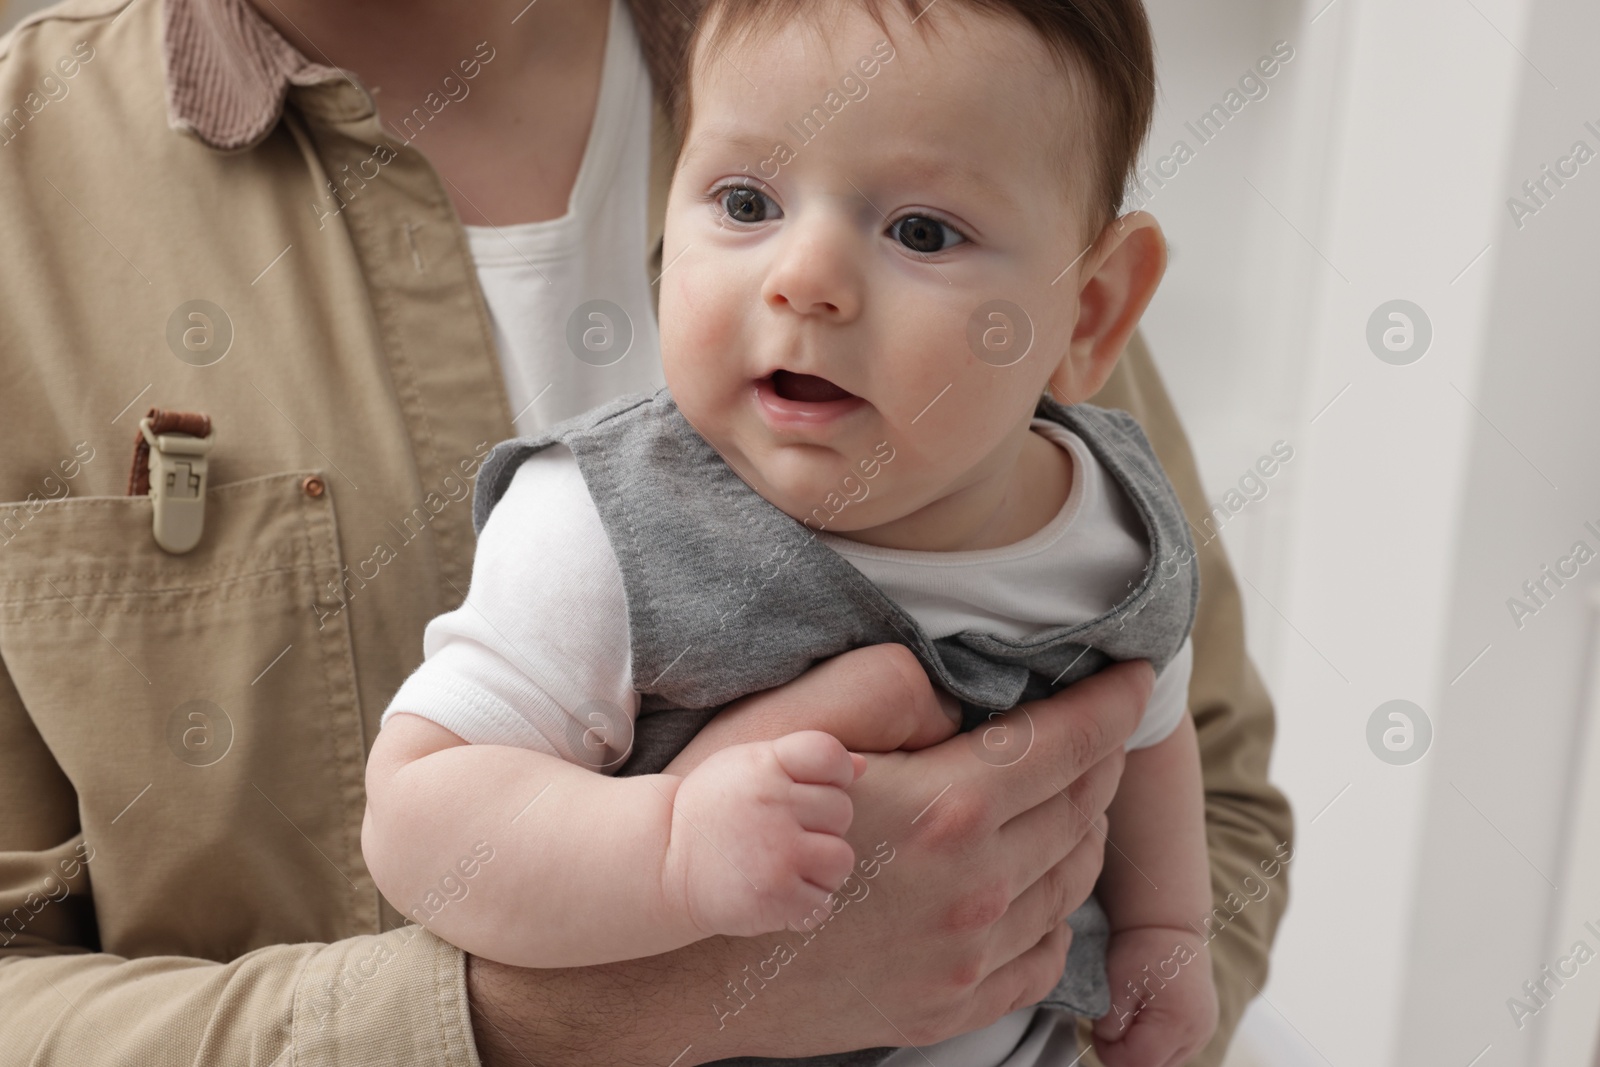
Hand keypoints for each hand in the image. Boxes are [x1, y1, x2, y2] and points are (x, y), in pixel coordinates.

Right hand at [468, 656, 1153, 1065]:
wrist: (675, 964)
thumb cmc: (726, 828)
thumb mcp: (793, 726)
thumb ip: (888, 690)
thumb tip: (962, 700)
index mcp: (946, 806)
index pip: (1066, 744)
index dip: (1109, 705)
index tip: (1134, 679)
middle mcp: (975, 887)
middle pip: (1081, 811)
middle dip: (1099, 761)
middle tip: (1096, 731)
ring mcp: (968, 957)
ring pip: (1073, 883)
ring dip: (1087, 831)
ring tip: (1076, 797)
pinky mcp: (950, 1005)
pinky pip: (1046, 957)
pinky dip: (1063, 911)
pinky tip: (1045, 883)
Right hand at [664, 731, 865, 937]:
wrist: (662, 863)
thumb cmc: (713, 811)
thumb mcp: (748, 768)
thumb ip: (802, 761)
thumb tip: (861, 766)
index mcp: (765, 766)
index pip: (831, 755)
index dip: (835, 773)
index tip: (812, 788)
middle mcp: (773, 806)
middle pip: (841, 810)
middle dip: (820, 825)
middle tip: (782, 834)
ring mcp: (777, 854)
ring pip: (841, 859)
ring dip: (820, 868)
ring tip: (785, 866)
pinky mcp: (777, 898)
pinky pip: (823, 903)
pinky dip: (805, 905)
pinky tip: (777, 893)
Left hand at [1092, 926, 1218, 1066]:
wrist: (1169, 927)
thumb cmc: (1142, 948)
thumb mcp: (1116, 983)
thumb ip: (1110, 1023)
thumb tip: (1109, 1043)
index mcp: (1177, 1023)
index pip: (1138, 1063)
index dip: (1111, 1053)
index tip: (1098, 1031)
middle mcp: (1197, 1034)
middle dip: (1125, 1053)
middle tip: (1111, 1023)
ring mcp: (1203, 1033)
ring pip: (1163, 1062)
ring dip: (1141, 1049)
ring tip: (1130, 1016)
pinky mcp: (1203, 1030)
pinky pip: (1174, 1051)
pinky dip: (1155, 1042)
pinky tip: (1146, 1018)